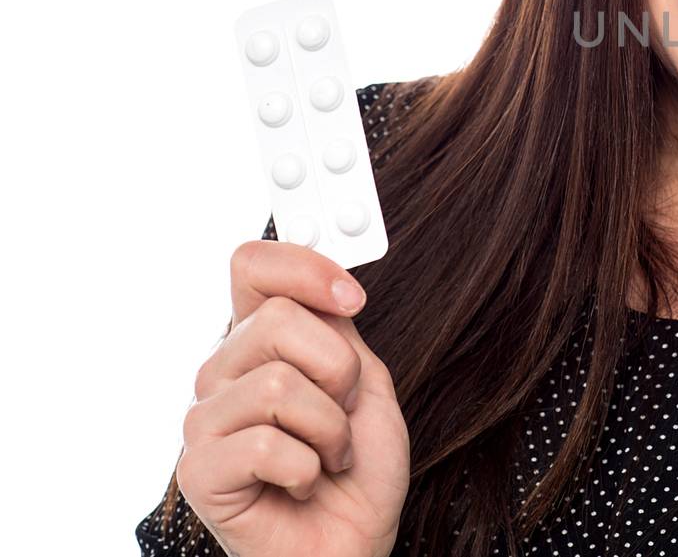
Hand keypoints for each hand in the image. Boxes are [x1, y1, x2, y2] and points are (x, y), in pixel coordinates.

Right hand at [176, 239, 409, 556]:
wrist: (353, 541)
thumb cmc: (356, 467)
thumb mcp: (362, 378)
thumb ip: (335, 324)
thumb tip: (323, 276)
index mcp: (258, 341)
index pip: (253, 265)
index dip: (304, 267)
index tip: (353, 299)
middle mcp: (222, 372)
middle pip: (276, 320)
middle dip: (339, 370)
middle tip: (343, 410)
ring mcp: (204, 421)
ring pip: (278, 384)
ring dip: (329, 428)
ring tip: (326, 454)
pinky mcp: (199, 471)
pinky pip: (267, 443)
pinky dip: (308, 468)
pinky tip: (301, 485)